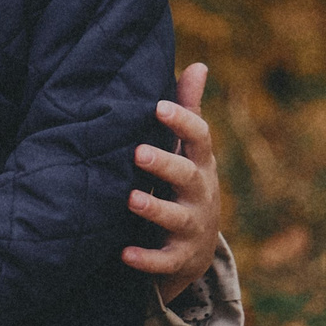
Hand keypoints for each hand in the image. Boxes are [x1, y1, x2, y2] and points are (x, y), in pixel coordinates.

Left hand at [123, 61, 222, 301]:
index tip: (158, 106)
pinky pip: (164, 260)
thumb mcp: (189, 151)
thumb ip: (189, 111)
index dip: (182, 122)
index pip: (200, 138)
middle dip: (165, 164)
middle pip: (187, 176)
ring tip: (130, 198)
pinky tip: (124, 252)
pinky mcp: (180, 259)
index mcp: (200, 164)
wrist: (196, 248)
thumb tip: (199, 65)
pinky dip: (146, 259)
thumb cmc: (185, 185)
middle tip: (137, 152)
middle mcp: (201, 194)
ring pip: (177, 219)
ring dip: (154, 208)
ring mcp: (193, 228)